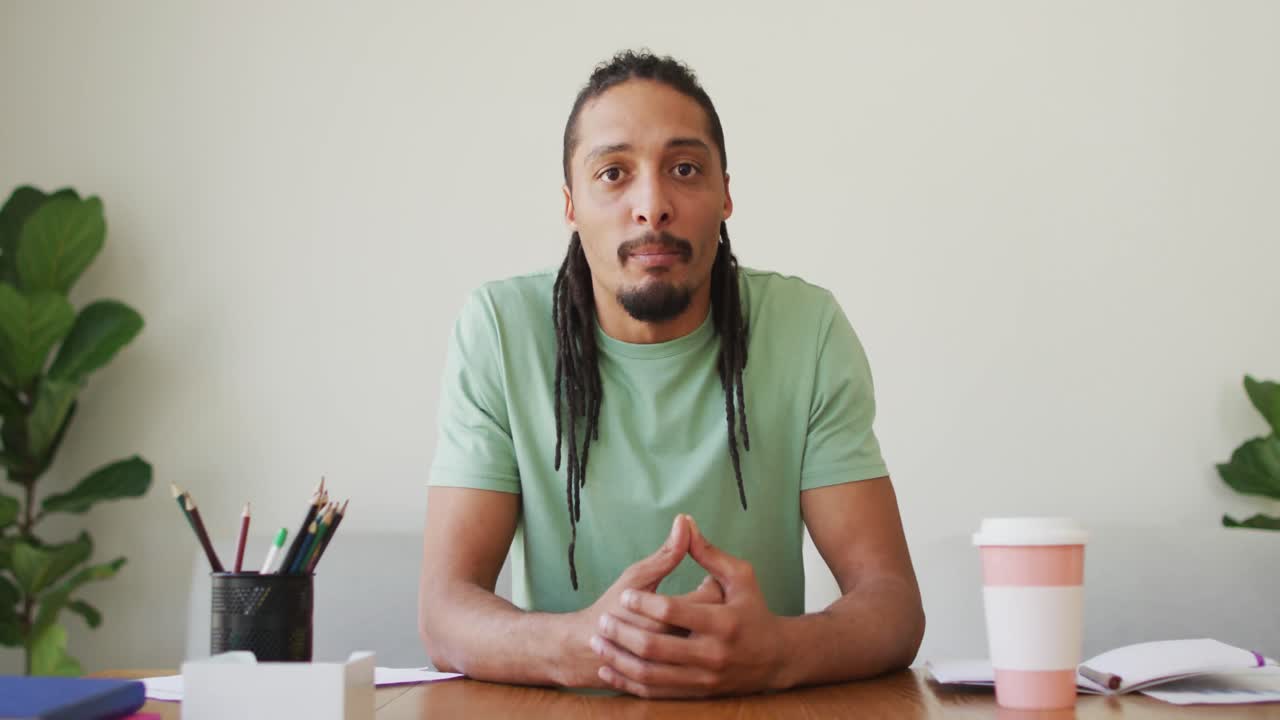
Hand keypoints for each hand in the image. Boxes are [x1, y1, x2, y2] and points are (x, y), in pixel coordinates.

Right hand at [559, 514, 722, 686]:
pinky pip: (703, 661)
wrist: (589, 648)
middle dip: (715, 603)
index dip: (713, 583)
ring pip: (712, 641)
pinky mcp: (676, 678)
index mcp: (672, 617)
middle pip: (717, 620)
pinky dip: (702, 643)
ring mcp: (678, 666)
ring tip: (701, 615)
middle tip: (707, 596)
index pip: (713, 595)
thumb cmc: (612, 606)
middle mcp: (678, 644)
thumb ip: (665, 553)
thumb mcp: (636, 577)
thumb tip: (684, 522)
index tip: (707, 580)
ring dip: (710, 626)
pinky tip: (693, 633)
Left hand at [590, 516, 783, 696]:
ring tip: (599, 642)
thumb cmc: (754, 610)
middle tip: (603, 621)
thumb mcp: (739, 577)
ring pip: (650, 674)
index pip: (673, 611)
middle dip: (622, 633)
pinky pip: (656, 693)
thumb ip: (708, 553)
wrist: (776, 659)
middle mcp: (713, 654)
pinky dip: (628, 682)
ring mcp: (705, 678)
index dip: (644, 603)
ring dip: (619, 659)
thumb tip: (683, 522)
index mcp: (723, 621)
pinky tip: (609, 669)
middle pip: (655, 646)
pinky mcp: (698, 693)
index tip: (625, 596)